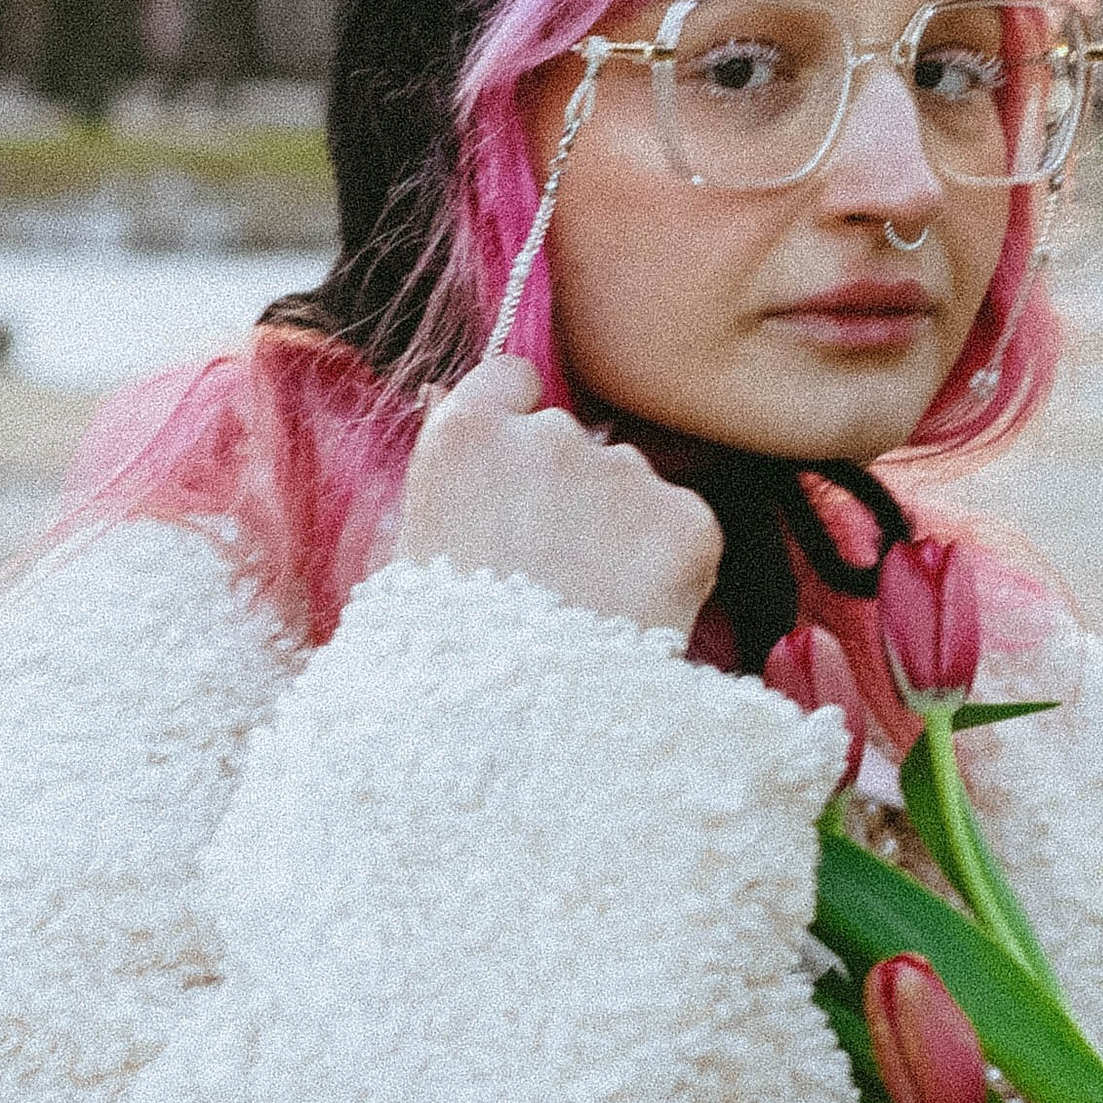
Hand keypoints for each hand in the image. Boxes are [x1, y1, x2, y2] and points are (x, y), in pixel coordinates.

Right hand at [395, 357, 723, 638]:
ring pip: (632, 481)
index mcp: (466, 435)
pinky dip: (671, 563)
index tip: (520, 464)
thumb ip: (454, 472)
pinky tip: (633, 614)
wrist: (515, 726)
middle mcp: (549, 435)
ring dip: (621, 526)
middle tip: (553, 568)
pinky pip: (684, 524)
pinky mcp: (687, 519)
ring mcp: (623, 471)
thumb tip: (458, 398)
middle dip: (572, 487)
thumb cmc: (448, 650)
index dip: (519, 417)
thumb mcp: (415, 549)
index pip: (512, 376)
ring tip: (588, 604)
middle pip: (574, 437)